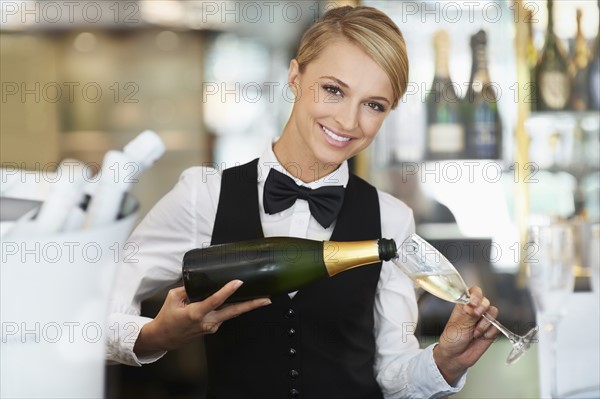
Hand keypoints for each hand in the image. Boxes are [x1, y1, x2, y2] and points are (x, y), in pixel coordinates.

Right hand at [134, 280, 270, 355]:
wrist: (164, 338)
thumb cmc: (167, 318)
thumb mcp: (173, 297)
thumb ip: (188, 287)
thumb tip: (200, 279)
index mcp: (196, 313)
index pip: (215, 301)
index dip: (227, 291)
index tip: (238, 283)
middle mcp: (207, 322)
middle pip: (233, 312)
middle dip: (251, 305)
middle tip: (266, 299)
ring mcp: (211, 326)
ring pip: (231, 314)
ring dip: (246, 307)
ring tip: (261, 298)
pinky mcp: (212, 328)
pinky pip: (225, 315)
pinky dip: (232, 308)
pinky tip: (239, 301)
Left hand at [433, 286, 498, 383]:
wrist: (456, 357)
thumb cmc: (452, 339)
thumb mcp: (458, 326)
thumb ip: (469, 315)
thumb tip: (476, 306)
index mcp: (464, 305)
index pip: (474, 292)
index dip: (476, 295)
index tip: (474, 302)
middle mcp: (475, 310)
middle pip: (486, 301)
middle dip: (482, 309)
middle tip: (474, 317)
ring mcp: (483, 320)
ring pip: (493, 313)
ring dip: (485, 323)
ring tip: (475, 333)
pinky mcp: (491, 330)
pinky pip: (497, 326)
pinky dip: (490, 332)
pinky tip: (481, 337)